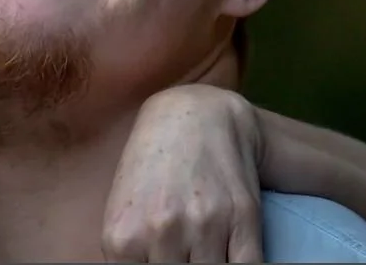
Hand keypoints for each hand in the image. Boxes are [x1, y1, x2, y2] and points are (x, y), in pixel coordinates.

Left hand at [102, 84, 265, 262]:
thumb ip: (129, 257)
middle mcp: (162, 233)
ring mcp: (205, 226)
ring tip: (202, 251)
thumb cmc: (152, 166)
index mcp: (123, 238)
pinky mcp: (243, 219)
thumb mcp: (122, 213)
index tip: (161, 263)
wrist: (196, 116)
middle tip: (184, 254)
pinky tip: (228, 255)